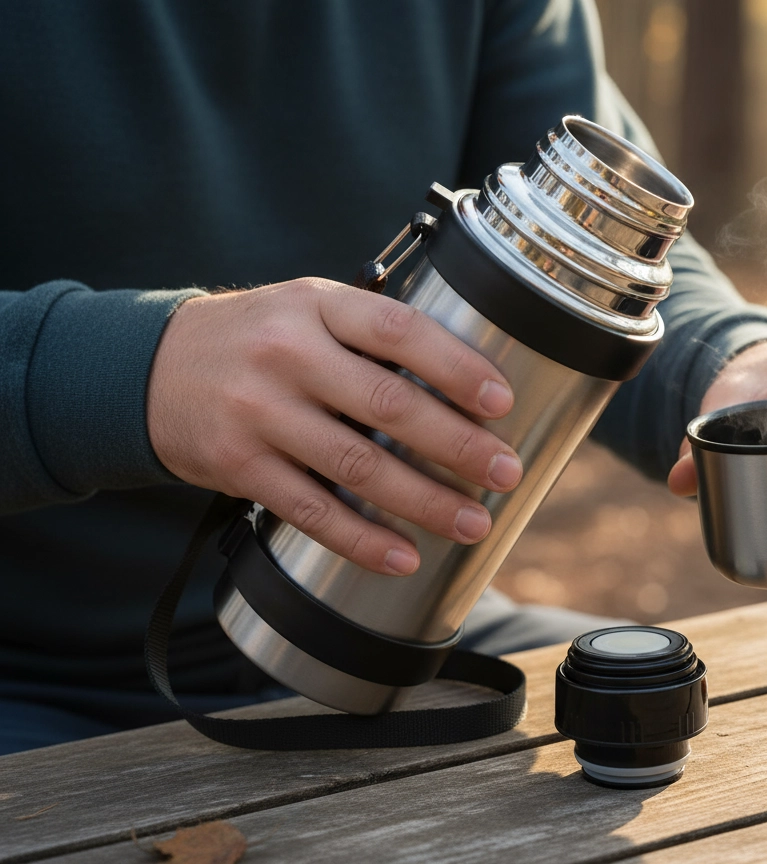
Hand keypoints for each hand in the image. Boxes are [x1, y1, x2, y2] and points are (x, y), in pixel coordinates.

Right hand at [147, 278, 522, 575]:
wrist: (151, 368)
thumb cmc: (256, 339)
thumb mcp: (309, 309)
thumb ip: (372, 335)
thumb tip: (466, 383)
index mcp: (318, 307)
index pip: (401, 332)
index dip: (457, 367)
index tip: (501, 402)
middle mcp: (289, 355)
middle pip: (389, 404)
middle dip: (457, 445)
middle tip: (504, 472)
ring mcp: (260, 412)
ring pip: (357, 466)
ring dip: (423, 501)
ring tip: (472, 523)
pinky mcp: (240, 466)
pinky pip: (311, 511)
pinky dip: (362, 540)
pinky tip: (402, 556)